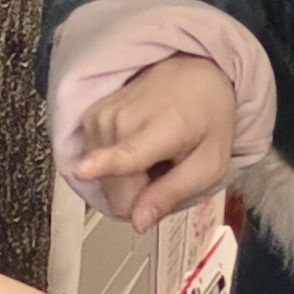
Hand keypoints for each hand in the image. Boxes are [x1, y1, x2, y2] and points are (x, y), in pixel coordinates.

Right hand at [69, 52, 239, 228]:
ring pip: (104, 184)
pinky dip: (116, 163)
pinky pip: (95, 167)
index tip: (83, 169)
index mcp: (160, 128)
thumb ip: (173, 193)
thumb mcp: (209, 163)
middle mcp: (121, 120)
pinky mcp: (88, 118)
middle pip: (116, 194)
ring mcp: (99, 117)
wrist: (193, 72)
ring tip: (152, 151)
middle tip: (166, 166)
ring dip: (130, 177)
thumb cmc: (207, 115)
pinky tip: (136, 143)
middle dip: (141, 192)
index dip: (104, 166)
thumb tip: (140, 221)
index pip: (124, 155)